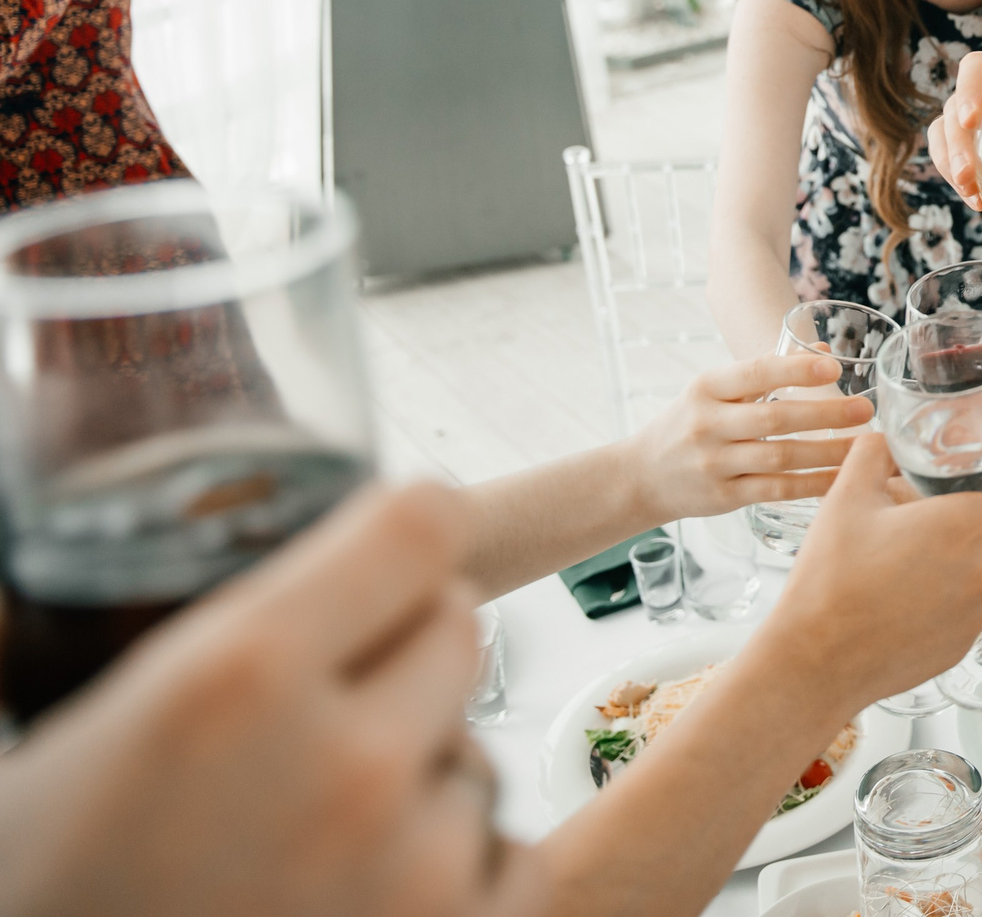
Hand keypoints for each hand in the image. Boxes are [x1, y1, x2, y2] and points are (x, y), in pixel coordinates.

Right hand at [1, 481, 539, 916]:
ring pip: (477, 746)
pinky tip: (354, 901)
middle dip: (398, 656)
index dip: (400, 532)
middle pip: (457, 625)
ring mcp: (414, 865)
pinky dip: (454, 870)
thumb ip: (214, 634)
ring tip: (303, 842)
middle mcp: (345, 761)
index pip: (419, 522)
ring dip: (420, 774)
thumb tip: (308, 536)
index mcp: (232, 677)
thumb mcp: (97, 734)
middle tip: (314, 720)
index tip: (388, 551)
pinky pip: (507, 850)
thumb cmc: (54, 896)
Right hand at [622, 353, 872, 525]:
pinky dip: (811, 485)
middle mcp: (707, 424)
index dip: (795, 369)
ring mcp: (714, 464)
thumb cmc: (691, 422)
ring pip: (779, 458)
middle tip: (864, 411)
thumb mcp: (714, 389)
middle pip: (773, 417)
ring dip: (827, 452)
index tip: (835, 366)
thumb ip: (765, 370)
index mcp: (707, 387)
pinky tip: (840, 480)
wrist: (642, 476)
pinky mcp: (722, 497)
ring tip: (863, 447)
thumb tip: (825, 351)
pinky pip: (775, 490)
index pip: (754, 373)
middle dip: (824, 413)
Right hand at [776, 434, 981, 699]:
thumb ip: (873, 453)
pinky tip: (937, 580)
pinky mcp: (964, 643)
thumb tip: (886, 438)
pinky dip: (977, 587)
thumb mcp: (846, 497)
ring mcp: (979, 613)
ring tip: (963, 538)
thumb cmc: (830, 581)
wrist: (815, 661)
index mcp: (966, 528)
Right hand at [925, 50, 981, 207]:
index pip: (976, 67)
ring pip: (944, 136)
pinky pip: (952, 158)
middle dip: (955, 147)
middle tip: (968, 178)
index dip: (968, 90)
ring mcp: (975, 118)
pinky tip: (979, 203)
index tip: (971, 120)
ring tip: (973, 198)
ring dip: (950, 167)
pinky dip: (960, 181)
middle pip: (953, 109)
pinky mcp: (972, 144)